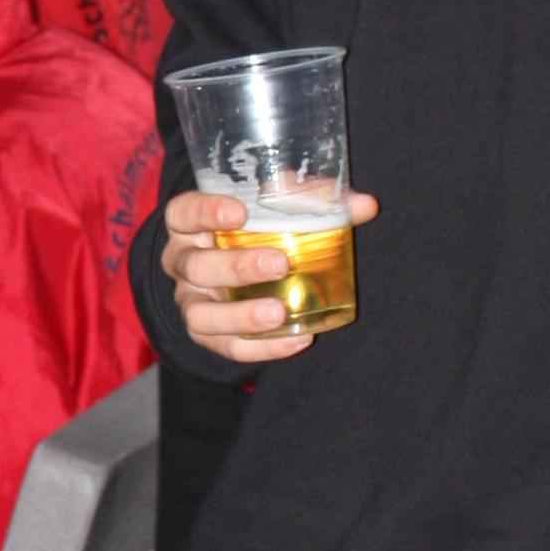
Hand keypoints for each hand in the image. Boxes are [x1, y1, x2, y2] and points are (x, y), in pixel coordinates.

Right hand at [162, 184, 381, 361]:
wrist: (234, 270)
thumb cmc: (254, 229)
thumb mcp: (274, 209)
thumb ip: (314, 203)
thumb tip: (366, 205)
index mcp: (189, 225)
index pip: (184, 213)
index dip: (205, 211)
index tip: (240, 212)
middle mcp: (182, 263)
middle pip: (195, 266)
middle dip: (236, 266)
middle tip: (279, 263)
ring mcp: (191, 302)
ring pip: (200, 315)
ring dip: (240, 315)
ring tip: (278, 313)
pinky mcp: (207, 334)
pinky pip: (228, 347)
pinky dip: (261, 347)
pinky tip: (296, 341)